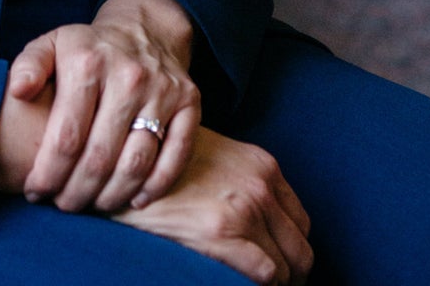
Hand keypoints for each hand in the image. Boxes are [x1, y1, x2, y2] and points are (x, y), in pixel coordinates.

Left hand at [10, 0, 200, 213]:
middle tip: (63, 205)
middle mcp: (128, 75)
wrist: (144, 28)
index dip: (48, 174)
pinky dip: (156, 186)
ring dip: (111, 196)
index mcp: (88, 61)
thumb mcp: (52, 44)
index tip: (35, 191)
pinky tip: (135, 200)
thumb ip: (28, 66)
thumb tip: (17, 92)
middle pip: (99, 157)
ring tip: (92, 204)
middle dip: (75, 192)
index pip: (66, 136)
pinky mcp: (189, 101)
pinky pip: (176, 155)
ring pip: (136, 163)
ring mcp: (162, 89)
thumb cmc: (88, 48)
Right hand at [115, 127, 311, 283]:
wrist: (128, 160)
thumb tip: (260, 222)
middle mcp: (261, 185)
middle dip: (290, 272)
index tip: (277, 263)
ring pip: (287, 268)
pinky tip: (235, 282)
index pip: (301, 221)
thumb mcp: (218, 156)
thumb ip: (245, 181)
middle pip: (301, 247)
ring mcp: (245, 209)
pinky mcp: (222, 233)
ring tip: (249, 284)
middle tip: (270, 284)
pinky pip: (265, 275)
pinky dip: (258, 285)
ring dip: (274, 283)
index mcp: (263, 165)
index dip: (290, 248)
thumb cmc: (167, 162)